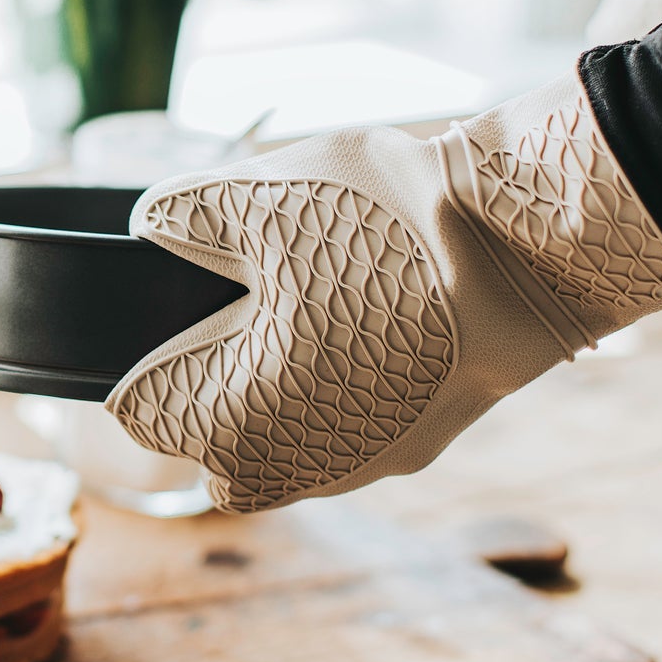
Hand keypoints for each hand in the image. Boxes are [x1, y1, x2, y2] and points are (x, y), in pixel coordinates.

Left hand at [105, 73, 661, 511]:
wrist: (521, 253)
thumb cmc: (380, 226)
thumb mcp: (256, 194)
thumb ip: (182, 215)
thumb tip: (152, 227)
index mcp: (229, 418)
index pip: (142, 415)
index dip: (140, 358)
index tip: (162, 315)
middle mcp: (288, 467)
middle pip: (208, 449)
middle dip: (204, 392)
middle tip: (228, 315)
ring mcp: (359, 467)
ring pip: (277, 455)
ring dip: (268, 404)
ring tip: (295, 319)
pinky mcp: (417, 450)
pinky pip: (342, 439)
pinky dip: (334, 399)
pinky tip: (359, 332)